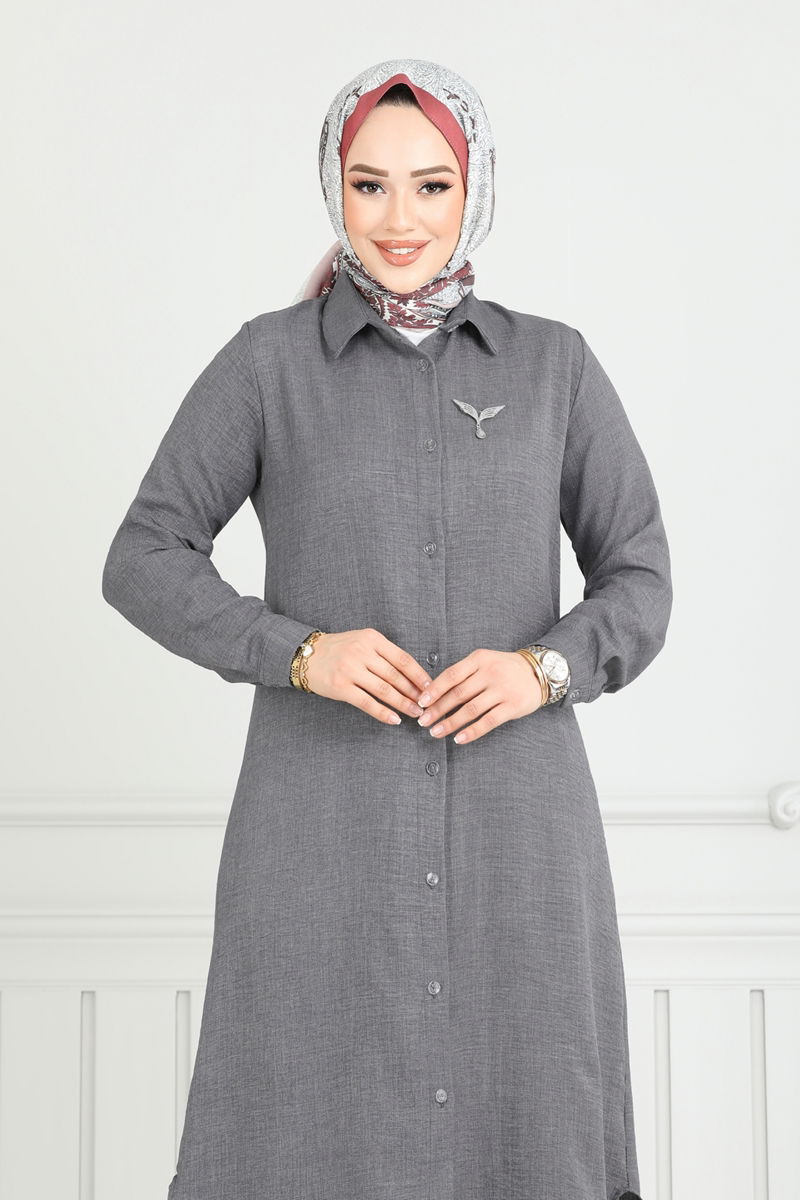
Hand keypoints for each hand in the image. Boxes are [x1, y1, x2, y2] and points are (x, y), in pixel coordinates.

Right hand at [304, 628, 432, 724]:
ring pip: (384, 690)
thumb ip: (384, 653)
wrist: (307, 655)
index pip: (402, 659)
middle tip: (426, 704)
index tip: (430, 687)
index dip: (418, 675)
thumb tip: (412, 675)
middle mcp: (361, 652)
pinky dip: (383, 713)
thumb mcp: (362, 641)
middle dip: (413, 692)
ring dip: (402, 703)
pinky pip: (367, 702)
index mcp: (371, 638)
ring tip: (415, 713)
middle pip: (395, 675)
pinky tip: (394, 719)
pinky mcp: (340, 687)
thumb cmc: (339, 649)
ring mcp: (350, 669)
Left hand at [416, 649, 546, 744]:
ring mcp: (503, 690)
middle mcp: (490, 673)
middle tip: (423, 721)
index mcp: (479, 659)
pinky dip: (471, 732)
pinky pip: (488, 721)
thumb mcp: (484, 661)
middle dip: (437, 709)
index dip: (434, 690)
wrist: (539, 672)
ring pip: (470, 710)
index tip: (420, 702)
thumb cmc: (504, 668)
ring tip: (435, 732)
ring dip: (450, 723)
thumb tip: (435, 693)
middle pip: (458, 694)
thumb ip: (463, 674)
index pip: (451, 675)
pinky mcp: (513, 706)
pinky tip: (458, 739)